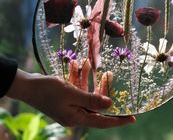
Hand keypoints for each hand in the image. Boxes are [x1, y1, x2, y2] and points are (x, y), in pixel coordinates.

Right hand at [7, 69, 134, 127]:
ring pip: (87, 94)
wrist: (28, 86)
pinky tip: (79, 64)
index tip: (132, 117)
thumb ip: (92, 100)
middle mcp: (75, 114)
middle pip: (96, 105)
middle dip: (103, 90)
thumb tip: (110, 105)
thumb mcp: (72, 94)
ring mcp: (70, 106)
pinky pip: (78, 89)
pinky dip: (79, 78)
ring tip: (93, 66)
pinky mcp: (66, 98)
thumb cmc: (48, 90)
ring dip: (90, 80)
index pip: (103, 121)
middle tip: (110, 76)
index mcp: (77, 117)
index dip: (118, 120)